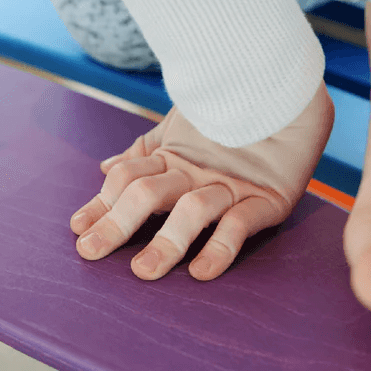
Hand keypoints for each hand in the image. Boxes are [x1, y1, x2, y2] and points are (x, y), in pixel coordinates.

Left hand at [69, 80, 333, 280]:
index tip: (77, 227)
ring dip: (166, 242)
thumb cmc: (232, 119)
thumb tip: (105, 167)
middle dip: (117, 223)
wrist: (293, 99)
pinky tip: (201, 271)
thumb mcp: (181, 132)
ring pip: (191, 210)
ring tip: (144, 271)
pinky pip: (240, 223)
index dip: (102, 200)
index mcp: (175, 157)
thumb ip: (146, 151)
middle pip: (148, 194)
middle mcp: (196, 172)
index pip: (128, 178)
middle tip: (91, 250)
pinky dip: (220, 246)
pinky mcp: (268, 198)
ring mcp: (231, 185)